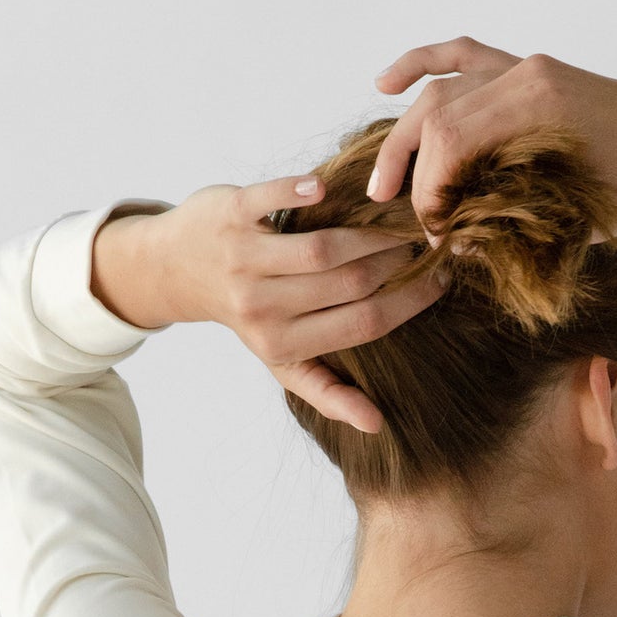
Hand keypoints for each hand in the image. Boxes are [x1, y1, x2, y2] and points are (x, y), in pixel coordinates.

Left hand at [146, 176, 446, 432]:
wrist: (177, 269)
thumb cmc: (247, 316)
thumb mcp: (282, 362)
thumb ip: (326, 391)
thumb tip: (375, 426)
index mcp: (282, 344)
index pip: (363, 323)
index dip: (409, 302)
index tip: (439, 282)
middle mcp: (261, 305)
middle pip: (350, 282)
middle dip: (397, 260)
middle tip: (423, 244)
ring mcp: (244, 258)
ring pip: (323, 247)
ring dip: (369, 231)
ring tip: (396, 220)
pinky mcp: (230, 214)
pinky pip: (271, 199)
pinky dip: (300, 192)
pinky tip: (328, 191)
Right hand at [367, 37, 616, 246]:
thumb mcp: (584, 221)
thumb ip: (520, 228)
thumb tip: (462, 248)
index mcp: (540, 109)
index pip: (452, 143)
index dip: (430, 193)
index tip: (436, 236)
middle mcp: (527, 77)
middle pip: (437, 114)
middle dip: (412, 171)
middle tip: (404, 219)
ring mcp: (526, 67)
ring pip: (442, 88)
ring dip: (406, 132)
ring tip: (384, 180)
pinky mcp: (530, 69)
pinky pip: (465, 56)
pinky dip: (423, 63)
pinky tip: (385, 83)